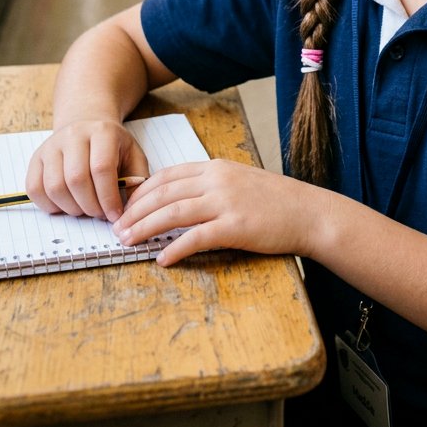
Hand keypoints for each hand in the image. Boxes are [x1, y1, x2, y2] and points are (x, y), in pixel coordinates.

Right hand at [26, 120, 149, 222]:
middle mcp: (73, 135)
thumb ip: (136, 180)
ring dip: (71, 208)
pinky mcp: (36, 159)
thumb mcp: (133, 155)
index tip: (115, 215)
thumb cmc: (113, 145)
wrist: (87, 124)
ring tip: (85, 209)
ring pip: (54, 187)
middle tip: (99, 214)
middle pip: (76, 179)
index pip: (101, 168)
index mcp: (102, 132)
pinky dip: (50, 205)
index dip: (108, 197)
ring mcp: (51, 146)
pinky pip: (35, 189)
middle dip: (90, 206)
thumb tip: (130, 209)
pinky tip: (66, 205)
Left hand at [114, 160, 314, 265]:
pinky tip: (163, 260)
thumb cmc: (276, 201)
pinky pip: (197, 238)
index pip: (168, 175)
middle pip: (164, 193)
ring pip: (174, 212)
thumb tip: (178, 201)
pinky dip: (175, 249)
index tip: (125, 207)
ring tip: (128, 242)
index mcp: (217, 167)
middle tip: (117, 228)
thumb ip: (211, 186)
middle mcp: (218, 180)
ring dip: (146, 228)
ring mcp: (227, 202)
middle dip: (135, 211)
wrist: (309, 212)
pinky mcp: (236, 226)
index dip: (141, 192)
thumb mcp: (240, 181)